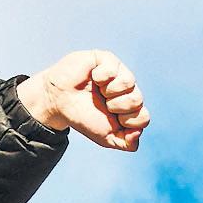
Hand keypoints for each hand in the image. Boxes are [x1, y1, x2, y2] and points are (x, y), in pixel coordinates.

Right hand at [16, 51, 149, 150]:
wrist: (58, 102)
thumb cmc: (82, 117)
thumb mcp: (106, 138)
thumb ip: (126, 143)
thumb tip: (138, 132)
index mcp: (130, 108)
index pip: (144, 117)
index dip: (127, 122)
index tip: (112, 120)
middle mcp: (128, 90)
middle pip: (138, 100)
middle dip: (117, 107)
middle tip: (103, 104)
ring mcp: (119, 73)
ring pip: (129, 82)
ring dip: (109, 92)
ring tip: (98, 90)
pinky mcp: (106, 59)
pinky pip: (113, 68)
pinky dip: (100, 77)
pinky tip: (92, 77)